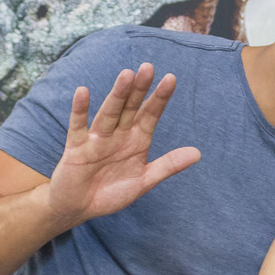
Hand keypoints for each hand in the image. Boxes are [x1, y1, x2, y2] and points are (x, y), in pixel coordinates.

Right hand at [47, 63, 200, 224]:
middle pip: (131, 108)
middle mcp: (118, 135)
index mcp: (136, 141)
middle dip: (139, 89)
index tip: (171, 79)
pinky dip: (80, 110)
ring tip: (127, 75)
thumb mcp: (144, 181)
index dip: (160, 98)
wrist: (80, 208)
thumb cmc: (111, 193)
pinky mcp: (77, 147)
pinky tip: (83, 92)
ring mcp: (97, 139)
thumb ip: (168, 166)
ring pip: (109, 113)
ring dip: (117, 95)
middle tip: (148, 67)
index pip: (150, 115)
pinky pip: (78, 126)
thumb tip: (198, 153)